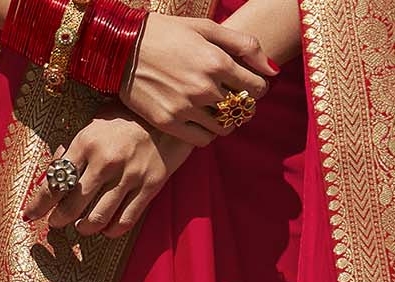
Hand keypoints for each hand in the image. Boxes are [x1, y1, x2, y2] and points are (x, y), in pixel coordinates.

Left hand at [23, 104, 192, 237]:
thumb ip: (74, 148)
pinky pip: (125, 221)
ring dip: (84, 228)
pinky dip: (110, 231)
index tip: (30, 214)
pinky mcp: (149, 188)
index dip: (39, 202)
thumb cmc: (126, 119)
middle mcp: (106, 161)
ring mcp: (129, 176)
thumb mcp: (95, 123)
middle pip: (72, 205)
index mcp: (87, 142)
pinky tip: (105, 228)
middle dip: (59, 219)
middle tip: (55, 223)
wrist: (167, 116)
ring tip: (80, 226)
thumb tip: (54, 170)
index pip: (55, 181)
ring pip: (97, 218)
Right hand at [121, 14, 275, 144]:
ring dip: (227, 120)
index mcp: (216, 61)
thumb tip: (273, 71)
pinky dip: (209, 133)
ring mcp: (187, 108)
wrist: (121, 47)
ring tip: (216, 108)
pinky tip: (202, 120)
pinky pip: (204, 140)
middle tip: (232, 96)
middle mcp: (204, 87)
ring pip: (225, 128)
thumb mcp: (206, 28)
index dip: (257, 87)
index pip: (257, 87)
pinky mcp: (170, 123)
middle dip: (242, 104)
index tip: (248, 84)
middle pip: (242, 109)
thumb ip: (244, 45)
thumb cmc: (166, 33)